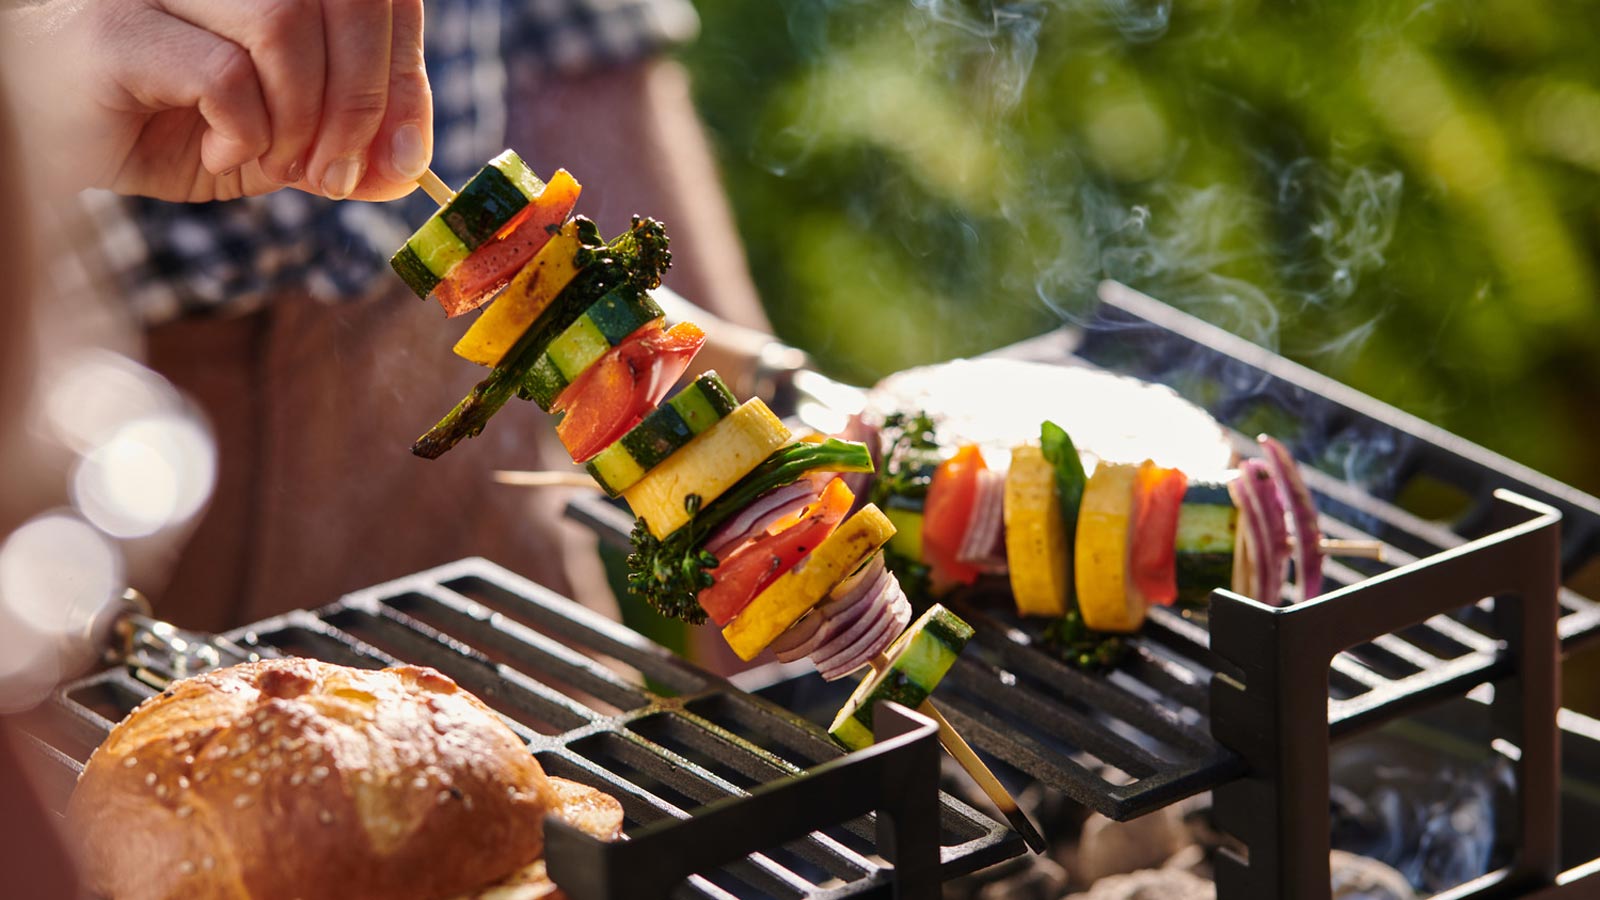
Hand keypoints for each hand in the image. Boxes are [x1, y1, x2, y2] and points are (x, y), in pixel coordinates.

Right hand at [2, 0, 431, 201]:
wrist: (44, 141)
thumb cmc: (157, 126)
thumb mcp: (270, 142)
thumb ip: (340, 148)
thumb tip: (406, 170)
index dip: (405, 69)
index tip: (406, 151)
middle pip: (343, 0)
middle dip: (365, 103)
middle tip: (340, 175)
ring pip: (286, 25)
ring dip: (304, 119)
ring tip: (276, 163)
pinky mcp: (117, 28)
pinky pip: (226, 75)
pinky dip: (244, 133)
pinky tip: (218, 152)